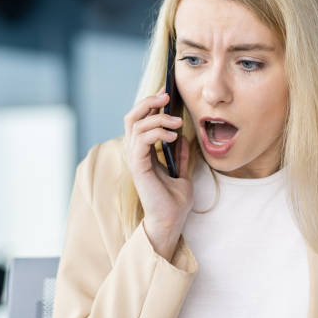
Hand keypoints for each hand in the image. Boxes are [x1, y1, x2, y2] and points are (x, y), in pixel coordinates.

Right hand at [123, 86, 192, 259]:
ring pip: (135, 125)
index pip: (139, 120)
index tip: (167, 96)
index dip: (149, 105)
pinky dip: (156, 132)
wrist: (171, 221)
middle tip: (166, 96)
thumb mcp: (182, 172)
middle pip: (132, 117)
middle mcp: (136, 153)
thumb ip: (180, 155)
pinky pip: (141, 140)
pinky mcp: (138, 167)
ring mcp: (135, 159)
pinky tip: (172, 135)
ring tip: (177, 123)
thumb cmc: (174, 201)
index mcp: (144, 153)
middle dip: (147, 102)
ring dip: (157, 118)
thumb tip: (185, 137)